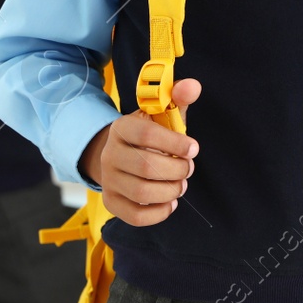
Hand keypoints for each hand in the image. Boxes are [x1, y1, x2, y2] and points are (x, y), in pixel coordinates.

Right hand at [80, 78, 200, 225]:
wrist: (120, 155)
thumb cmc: (149, 135)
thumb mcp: (162, 113)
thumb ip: (178, 97)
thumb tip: (193, 86)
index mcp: (121, 128)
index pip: (146, 134)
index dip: (175, 143)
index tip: (193, 148)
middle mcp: (109, 154)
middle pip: (146, 166)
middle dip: (177, 170)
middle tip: (188, 169)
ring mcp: (108, 180)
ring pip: (142, 192)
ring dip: (171, 190)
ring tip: (180, 184)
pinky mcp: (111, 202)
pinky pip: (135, 216)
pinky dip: (159, 213)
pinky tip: (169, 202)